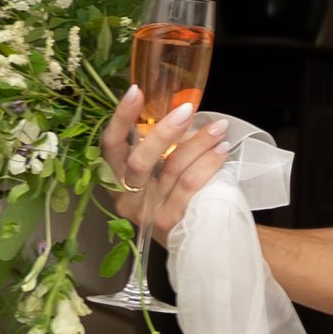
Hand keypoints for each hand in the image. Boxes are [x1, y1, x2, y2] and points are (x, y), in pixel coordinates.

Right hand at [98, 85, 229, 241]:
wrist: (188, 242)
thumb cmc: (169, 197)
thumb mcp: (153, 172)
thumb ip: (156, 146)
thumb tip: (179, 109)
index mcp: (115, 177)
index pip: (111, 144)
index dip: (120, 117)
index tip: (136, 91)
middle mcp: (126, 197)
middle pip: (140, 160)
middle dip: (165, 131)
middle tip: (186, 110)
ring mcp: (147, 212)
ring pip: (173, 171)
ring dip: (198, 143)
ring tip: (218, 128)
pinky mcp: (170, 222)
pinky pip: (190, 186)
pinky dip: (208, 164)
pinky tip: (221, 151)